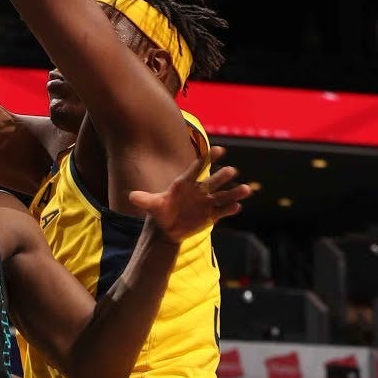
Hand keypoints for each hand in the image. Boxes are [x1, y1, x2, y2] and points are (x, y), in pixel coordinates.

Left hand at [129, 146, 251, 242]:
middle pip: (212, 182)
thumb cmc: (160, 211)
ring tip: (246, 189)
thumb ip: (144, 199)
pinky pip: (222, 211)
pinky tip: (238, 206)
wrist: (167, 227)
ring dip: (234, 193)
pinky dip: (229, 209)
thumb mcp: (152, 205)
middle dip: (221, 177)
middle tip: (232, 171)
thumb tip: (132, 196)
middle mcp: (199, 191)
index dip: (208, 159)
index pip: (197, 168)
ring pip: (223, 196)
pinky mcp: (211, 215)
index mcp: (185, 184)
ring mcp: (206, 203)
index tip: (220, 149)